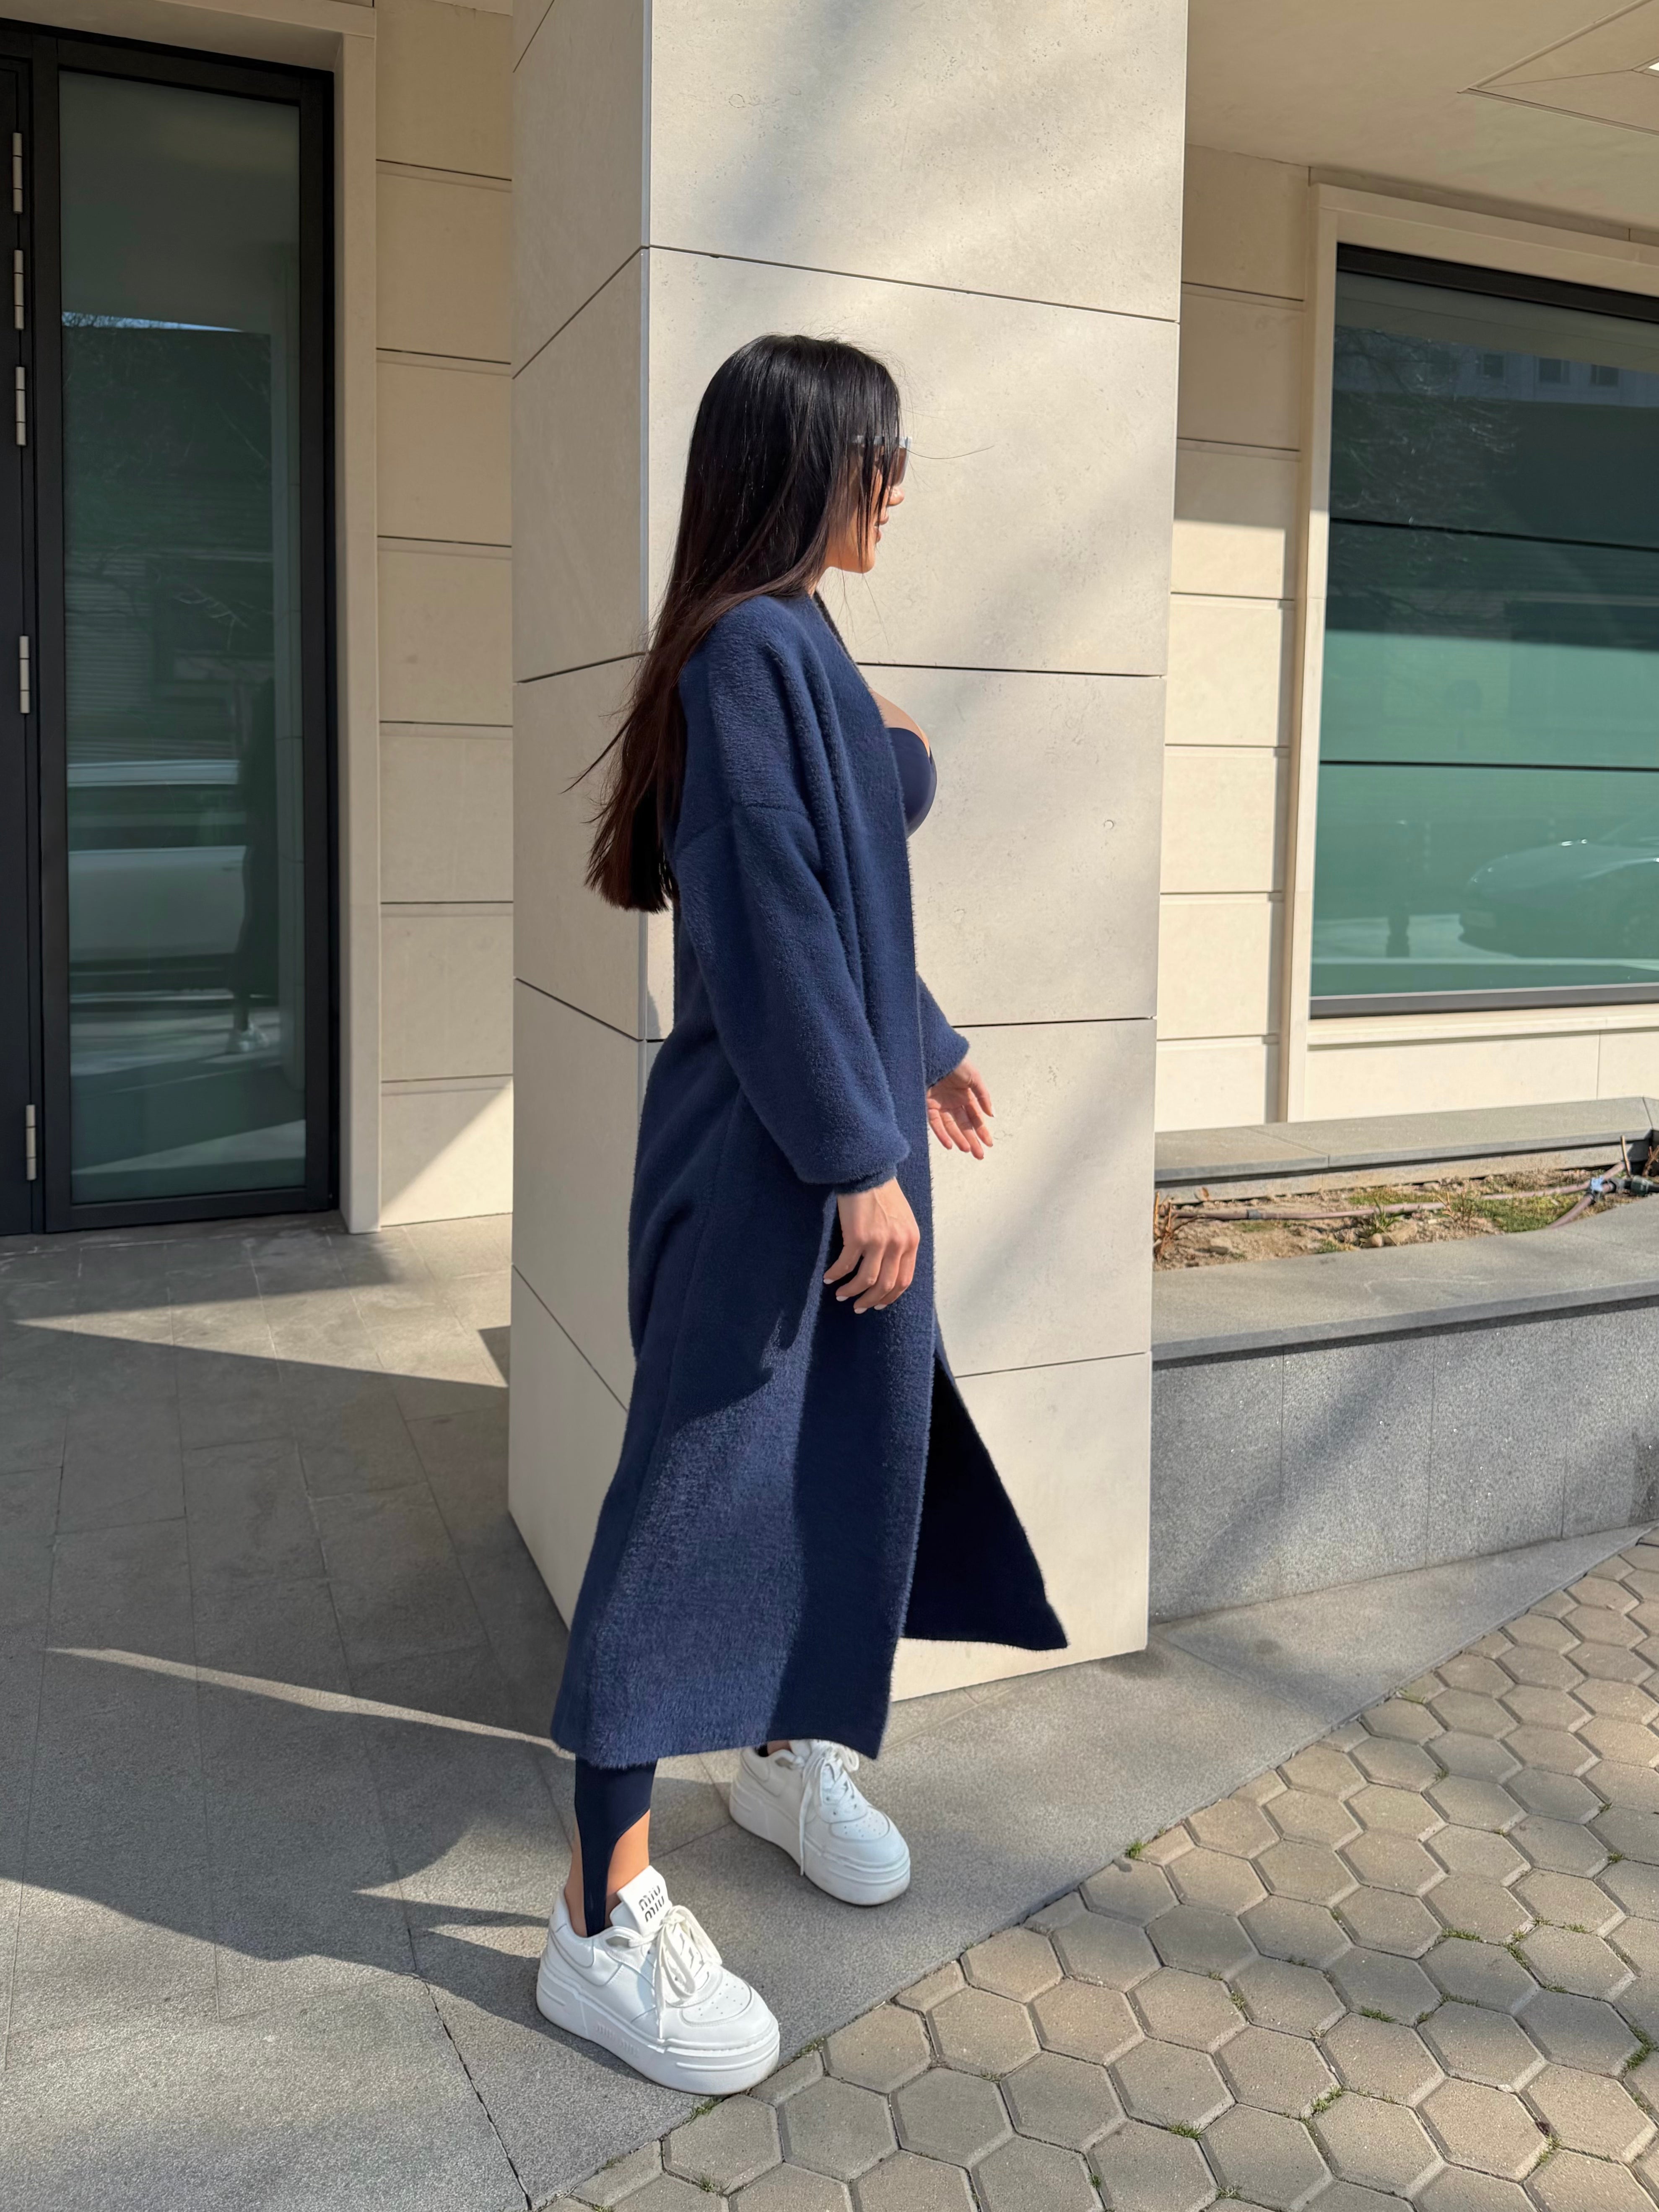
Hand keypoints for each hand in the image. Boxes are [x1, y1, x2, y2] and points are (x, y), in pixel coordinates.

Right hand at [824, 1180, 919, 1312]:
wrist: (867, 1172)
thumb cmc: (882, 1194)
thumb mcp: (902, 1220)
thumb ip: (900, 1243)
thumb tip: (890, 1267)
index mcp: (911, 1241)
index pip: (904, 1280)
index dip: (890, 1296)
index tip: (878, 1304)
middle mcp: (898, 1244)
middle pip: (886, 1285)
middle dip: (870, 1300)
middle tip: (858, 1306)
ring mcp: (878, 1242)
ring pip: (866, 1280)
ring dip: (852, 1291)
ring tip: (841, 1295)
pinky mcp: (858, 1237)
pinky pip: (846, 1265)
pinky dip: (836, 1275)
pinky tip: (829, 1277)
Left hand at [927, 1059, 992, 1158]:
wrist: (934, 1054)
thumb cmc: (955, 1062)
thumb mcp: (974, 1077)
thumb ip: (983, 1097)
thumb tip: (992, 1114)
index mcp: (965, 1096)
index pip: (976, 1118)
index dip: (982, 1130)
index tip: (989, 1143)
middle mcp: (953, 1102)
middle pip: (964, 1125)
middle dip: (973, 1140)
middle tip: (979, 1155)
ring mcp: (940, 1105)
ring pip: (951, 1127)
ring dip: (959, 1139)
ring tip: (967, 1150)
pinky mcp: (928, 1105)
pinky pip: (935, 1123)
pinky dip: (942, 1134)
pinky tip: (950, 1144)